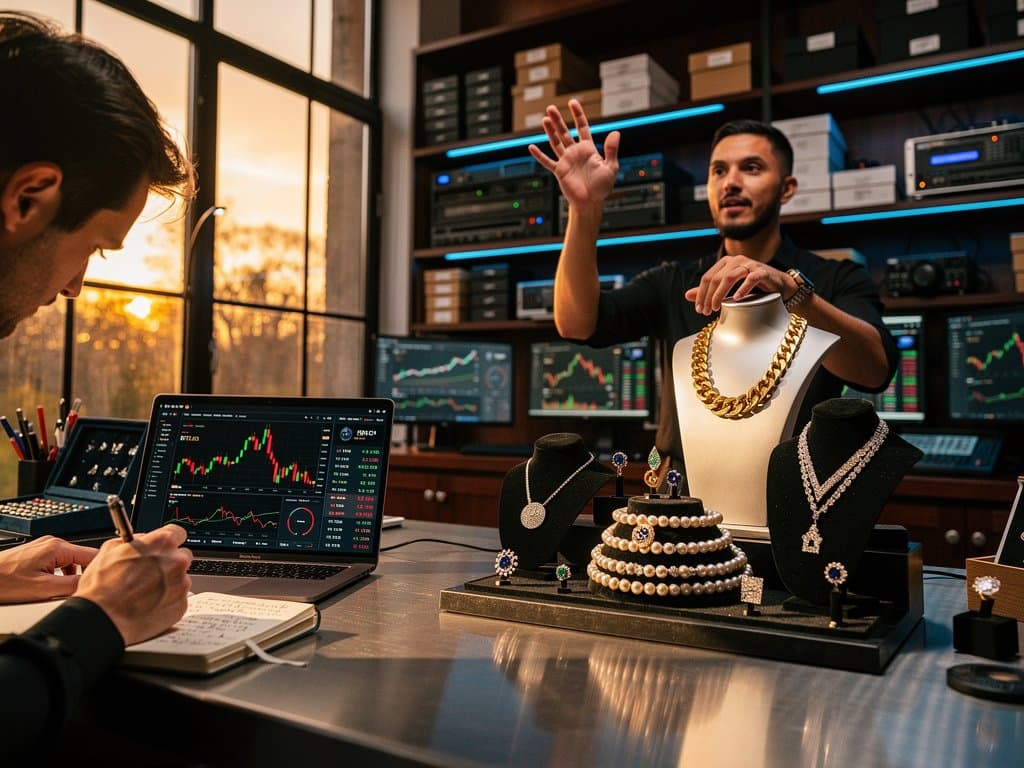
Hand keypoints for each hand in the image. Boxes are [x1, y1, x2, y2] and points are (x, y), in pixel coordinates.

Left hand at [0, 536, 99, 602]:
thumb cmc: (4, 582)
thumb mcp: (44, 589)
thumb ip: (72, 585)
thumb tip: (92, 584)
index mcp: (57, 547)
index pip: (94, 554)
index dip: (103, 568)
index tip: (109, 580)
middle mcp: (52, 543)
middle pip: (83, 558)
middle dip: (86, 574)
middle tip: (87, 590)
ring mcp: (44, 547)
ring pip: (71, 561)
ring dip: (73, 576)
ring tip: (68, 592)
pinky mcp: (37, 554)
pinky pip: (59, 563)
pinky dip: (61, 575)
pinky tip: (54, 587)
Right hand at [74, 524, 191, 645]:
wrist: (102, 619)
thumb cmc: (102, 587)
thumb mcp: (110, 549)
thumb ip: (134, 540)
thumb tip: (143, 539)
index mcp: (162, 543)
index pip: (178, 533)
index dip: (167, 541)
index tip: (162, 547)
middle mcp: (177, 561)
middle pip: (182, 556)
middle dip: (169, 562)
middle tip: (150, 573)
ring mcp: (182, 584)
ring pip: (180, 579)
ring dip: (168, 583)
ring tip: (144, 593)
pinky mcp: (182, 605)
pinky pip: (178, 598)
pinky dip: (167, 601)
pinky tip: (148, 605)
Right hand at [527, 99, 619, 209]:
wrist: (591, 203)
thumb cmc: (602, 187)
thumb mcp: (611, 167)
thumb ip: (611, 150)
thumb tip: (616, 132)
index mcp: (588, 149)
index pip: (582, 127)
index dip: (578, 115)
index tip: (573, 102)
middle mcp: (575, 152)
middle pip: (565, 132)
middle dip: (558, 120)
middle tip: (551, 107)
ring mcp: (566, 161)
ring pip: (555, 142)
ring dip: (550, 131)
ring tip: (545, 119)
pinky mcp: (559, 171)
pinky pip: (547, 162)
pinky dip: (539, 155)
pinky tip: (531, 147)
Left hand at [684, 255, 794, 314]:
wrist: (779, 285)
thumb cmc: (752, 287)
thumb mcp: (729, 289)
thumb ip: (709, 291)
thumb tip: (687, 295)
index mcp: (726, 262)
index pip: (707, 277)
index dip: (701, 294)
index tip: (699, 310)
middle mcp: (736, 260)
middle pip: (716, 278)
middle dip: (708, 296)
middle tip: (706, 312)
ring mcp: (750, 264)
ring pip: (729, 277)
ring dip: (720, 294)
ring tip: (717, 308)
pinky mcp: (763, 271)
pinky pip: (750, 278)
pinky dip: (742, 289)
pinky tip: (737, 299)